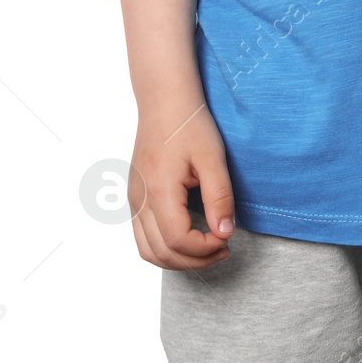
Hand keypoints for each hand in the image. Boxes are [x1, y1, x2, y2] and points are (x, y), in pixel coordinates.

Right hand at [129, 97, 233, 270]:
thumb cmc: (190, 124)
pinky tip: (189, 237)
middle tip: (224, 250)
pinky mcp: (135, 197)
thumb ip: (219, 196)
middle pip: (161, 253)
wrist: (165, 102)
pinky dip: (164, 247)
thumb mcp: (212, 157)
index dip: (204, 248)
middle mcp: (139, 201)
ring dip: (178, 259)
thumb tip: (225, 232)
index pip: (177, 240)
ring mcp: (133, 201)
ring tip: (208, 249)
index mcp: (159, 191)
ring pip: (148, 251)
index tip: (228, 238)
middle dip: (194, 260)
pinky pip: (143, 237)